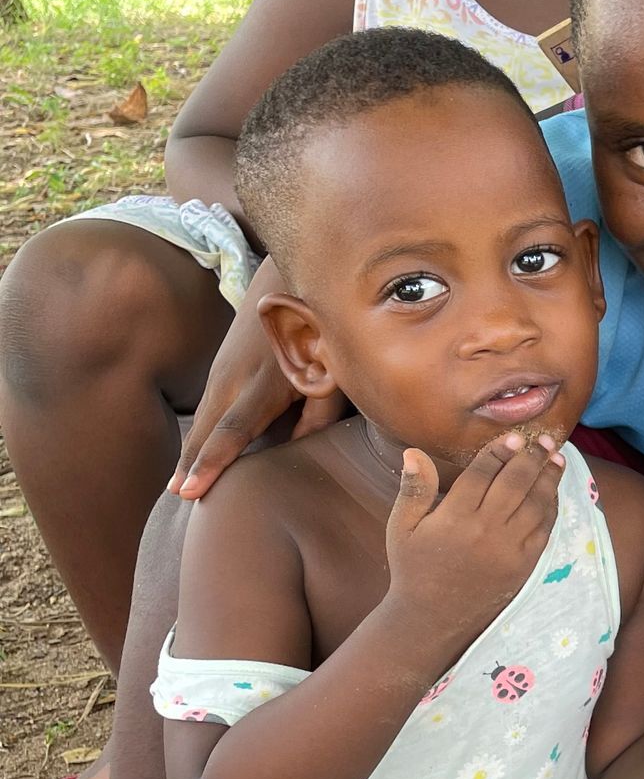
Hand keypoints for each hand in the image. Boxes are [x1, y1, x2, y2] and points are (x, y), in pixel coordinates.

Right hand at [174, 287, 344, 498]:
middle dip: (190, 464)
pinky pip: (205, 410)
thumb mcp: (331, 372)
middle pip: (207, 429)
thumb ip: (319, 413)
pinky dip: (196, 435)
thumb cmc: (317, 331)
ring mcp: (222, 372)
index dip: (214, 460)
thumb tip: (301, 449)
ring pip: (202, 420)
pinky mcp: (219, 370)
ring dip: (188, 453)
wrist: (282, 280)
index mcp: (265, 382)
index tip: (192, 489)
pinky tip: (188, 459)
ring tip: (176, 488)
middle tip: (178, 497)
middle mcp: (235, 378)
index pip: (234, 428)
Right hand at [383, 434, 565, 662]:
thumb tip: (413, 452)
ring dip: (548, 478)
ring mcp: (508, 549)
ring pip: (535, 504)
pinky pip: (543, 529)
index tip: (513, 436)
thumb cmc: (413, 568)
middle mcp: (485, 530)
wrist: (432, 619)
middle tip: (542, 440)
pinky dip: (551, 507)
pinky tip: (552, 492)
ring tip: (555, 459)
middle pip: (515, 483)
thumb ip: (413, 489)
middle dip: (531, 458)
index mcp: (454, 518)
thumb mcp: (402, 528)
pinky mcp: (523, 565)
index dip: (499, 452)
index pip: (482, 473)